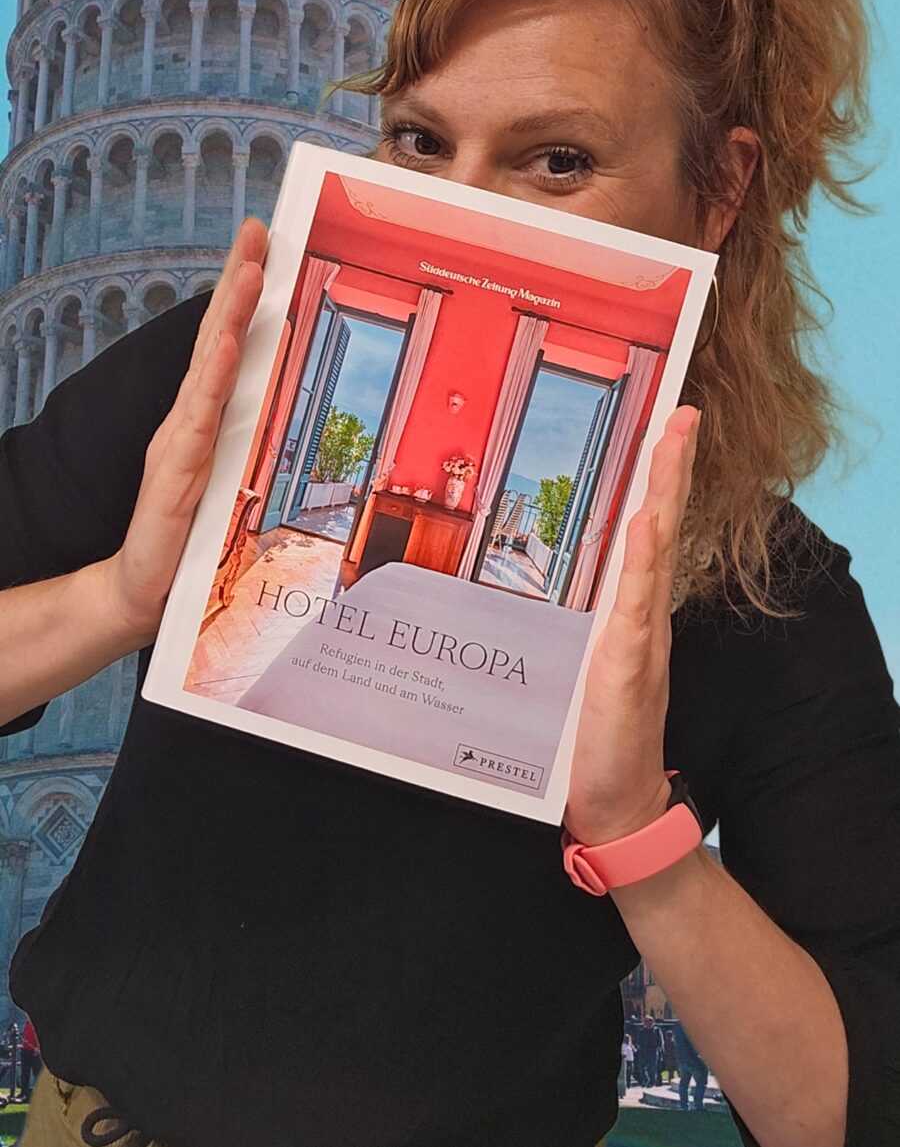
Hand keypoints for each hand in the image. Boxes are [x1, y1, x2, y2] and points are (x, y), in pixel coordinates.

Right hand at [99, 219, 267, 643]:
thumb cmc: (188, 534)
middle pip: (216, 336)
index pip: (226, 340)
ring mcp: (179, 441)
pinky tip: (226, 349)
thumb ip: (253, 441)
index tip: (260, 240)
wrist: (141, 590)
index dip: (240, 290)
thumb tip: (294, 408)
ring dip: (229, 317)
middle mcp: (189, 417)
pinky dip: (212, 380)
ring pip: (209, 366)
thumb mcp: (233, 478)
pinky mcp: (174, 473)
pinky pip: (197, 418)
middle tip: (255, 233)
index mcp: (205, 415)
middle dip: (237, 281)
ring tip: (248, 273)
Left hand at [564, 403, 700, 847]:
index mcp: (631, 613)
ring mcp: (640, 641)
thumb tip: (531, 585)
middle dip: (674, 468)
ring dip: (665, 496)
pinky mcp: (627, 669)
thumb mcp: (579, 665)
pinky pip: (637, 608)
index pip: (651, 532)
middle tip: (685, 413)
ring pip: (657, 555)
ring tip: (673, 444)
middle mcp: (643, 618)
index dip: (663, 479)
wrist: (613, 803)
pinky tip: (648, 525)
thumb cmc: (593, 736)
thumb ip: (573, 624)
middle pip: (664, 527)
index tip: (672, 426)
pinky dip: (644, 564)